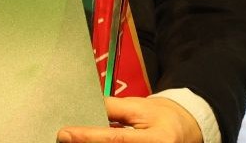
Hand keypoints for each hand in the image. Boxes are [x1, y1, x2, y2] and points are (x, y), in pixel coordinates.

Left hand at [57, 96, 202, 142]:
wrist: (181, 130)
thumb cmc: (158, 117)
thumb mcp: (138, 107)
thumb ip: (112, 108)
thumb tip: (85, 106)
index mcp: (153, 141)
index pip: (114, 140)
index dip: (88, 137)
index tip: (65, 134)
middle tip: (64, 138)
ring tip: (74, 139)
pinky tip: (88, 142)